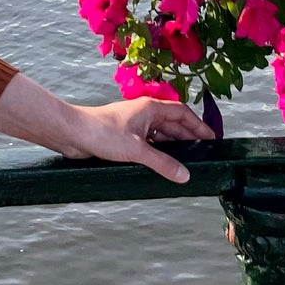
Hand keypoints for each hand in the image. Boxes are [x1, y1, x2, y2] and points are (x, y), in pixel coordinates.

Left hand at [60, 96, 214, 184]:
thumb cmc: (102, 133)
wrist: (72, 132)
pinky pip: (148, 144)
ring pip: (160, 135)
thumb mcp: (137, 150)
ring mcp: (134, 125)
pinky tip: (162, 165)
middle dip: (188, 138)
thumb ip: (162, 163)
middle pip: (173, 124)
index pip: (182, 114)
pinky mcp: (124, 137)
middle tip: (203, 155)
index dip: (198, 126)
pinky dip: (158, 152)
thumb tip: (186, 175)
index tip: (212, 139)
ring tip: (187, 162)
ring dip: (173, 146)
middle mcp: (144, 114)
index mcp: (150, 108)